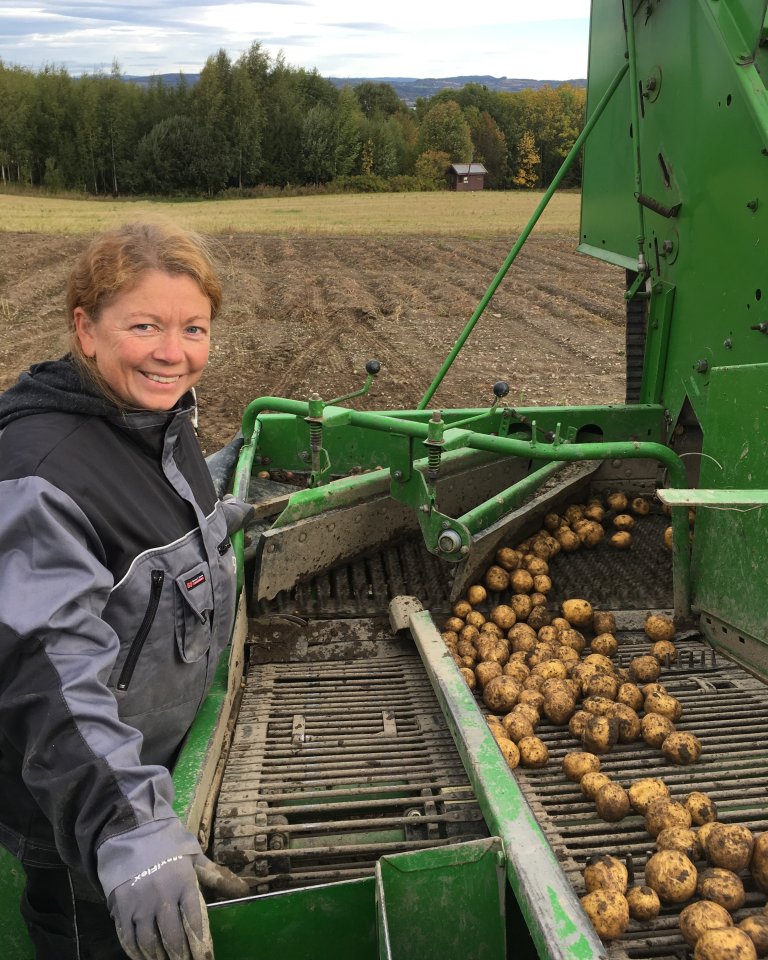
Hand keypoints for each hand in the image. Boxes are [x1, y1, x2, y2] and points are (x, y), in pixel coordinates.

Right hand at [108, 853, 246, 959]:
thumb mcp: (194, 857)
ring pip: (151, 943)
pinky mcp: (121, 909)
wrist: (132, 832)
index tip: (206, 959)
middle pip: (174, 937)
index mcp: (184, 883)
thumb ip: (216, 877)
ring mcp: (140, 905)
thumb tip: (244, 890)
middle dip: (182, 957)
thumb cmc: (168, 847)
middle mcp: (163, 897)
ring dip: (160, 958)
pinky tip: (145, 959)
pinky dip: (137, 954)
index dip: (201, 945)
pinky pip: (129, 939)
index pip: (195, 921)